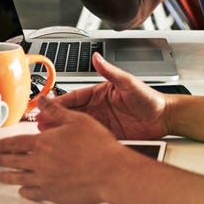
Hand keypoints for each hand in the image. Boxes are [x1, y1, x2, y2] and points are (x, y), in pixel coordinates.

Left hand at [0, 99, 136, 203]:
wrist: (110, 172)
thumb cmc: (98, 146)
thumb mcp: (77, 120)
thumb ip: (56, 111)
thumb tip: (43, 100)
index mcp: (43, 143)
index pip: (15, 143)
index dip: (3, 144)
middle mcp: (40, 162)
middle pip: (12, 162)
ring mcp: (45, 180)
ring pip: (19, 179)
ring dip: (7, 177)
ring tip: (0, 177)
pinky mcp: (53, 194)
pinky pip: (33, 193)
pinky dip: (24, 192)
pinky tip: (23, 191)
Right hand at [49, 52, 170, 138]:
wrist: (164, 118)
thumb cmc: (149, 98)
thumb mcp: (128, 83)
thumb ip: (111, 72)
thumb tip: (97, 57)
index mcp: (99, 93)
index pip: (73, 97)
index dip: (58, 102)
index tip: (46, 105)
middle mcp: (98, 108)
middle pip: (71, 113)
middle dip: (55, 118)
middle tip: (39, 123)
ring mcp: (102, 122)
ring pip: (76, 127)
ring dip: (62, 130)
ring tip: (47, 135)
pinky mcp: (108, 135)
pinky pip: (88, 138)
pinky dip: (77, 141)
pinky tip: (68, 146)